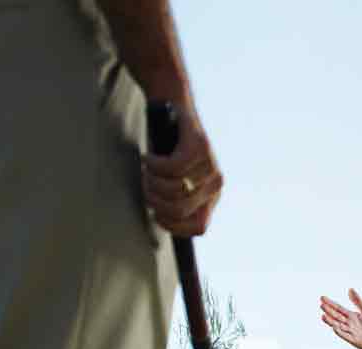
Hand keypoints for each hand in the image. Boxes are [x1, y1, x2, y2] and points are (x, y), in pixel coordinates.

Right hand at [142, 108, 223, 235]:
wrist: (172, 109)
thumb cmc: (167, 151)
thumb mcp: (173, 183)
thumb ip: (174, 203)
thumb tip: (163, 221)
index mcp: (211, 198)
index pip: (199, 228)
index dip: (173, 226)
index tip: (155, 214)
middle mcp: (215, 184)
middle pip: (179, 209)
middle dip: (154, 200)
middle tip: (145, 184)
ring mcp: (210, 166)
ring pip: (173, 188)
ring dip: (150, 180)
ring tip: (147, 169)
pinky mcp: (199, 148)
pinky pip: (171, 167)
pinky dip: (153, 164)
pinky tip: (148, 157)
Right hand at [320, 289, 361, 348]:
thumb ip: (358, 301)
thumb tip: (350, 289)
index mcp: (351, 316)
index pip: (338, 308)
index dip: (331, 303)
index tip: (322, 297)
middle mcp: (348, 323)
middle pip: (337, 316)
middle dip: (329, 311)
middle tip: (322, 305)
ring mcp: (350, 332)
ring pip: (339, 325)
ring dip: (331, 321)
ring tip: (323, 316)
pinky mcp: (354, 340)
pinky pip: (346, 336)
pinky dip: (340, 332)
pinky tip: (334, 327)